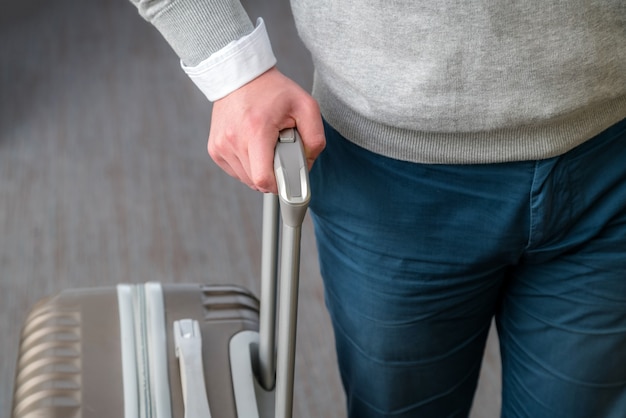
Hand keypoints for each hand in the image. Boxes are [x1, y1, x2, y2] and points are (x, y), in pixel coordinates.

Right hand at [208, 67, 324, 193]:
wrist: (240, 75)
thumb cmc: (273, 91)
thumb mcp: (306, 106)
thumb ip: (315, 139)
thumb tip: (307, 166)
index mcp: (256, 130)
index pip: (263, 179)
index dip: (279, 185)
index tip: (288, 178)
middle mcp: (233, 140)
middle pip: (256, 182)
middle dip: (273, 174)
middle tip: (280, 153)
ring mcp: (221, 145)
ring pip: (246, 179)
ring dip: (260, 171)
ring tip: (266, 147)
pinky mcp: (214, 149)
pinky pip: (236, 172)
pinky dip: (248, 166)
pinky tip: (253, 148)